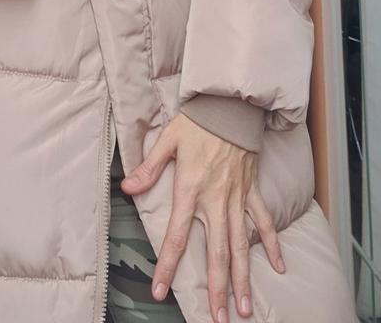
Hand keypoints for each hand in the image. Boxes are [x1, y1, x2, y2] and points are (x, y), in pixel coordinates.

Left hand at [120, 113, 285, 322]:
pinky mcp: (251, 190)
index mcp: (191, 190)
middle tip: (219, 319)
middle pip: (216, 253)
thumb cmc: (198, 121)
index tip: (161, 292)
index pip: (177, 236)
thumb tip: (126, 188)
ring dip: (243, 278)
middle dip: (217, 289)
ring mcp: (237, 198)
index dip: (168, 266)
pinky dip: (273, 244)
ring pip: (242, 245)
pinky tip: (280, 266)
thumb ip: (149, 168)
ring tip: (245, 308)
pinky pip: (264, 222)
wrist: (231, 105)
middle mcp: (216, 200)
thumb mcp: (167, 140)